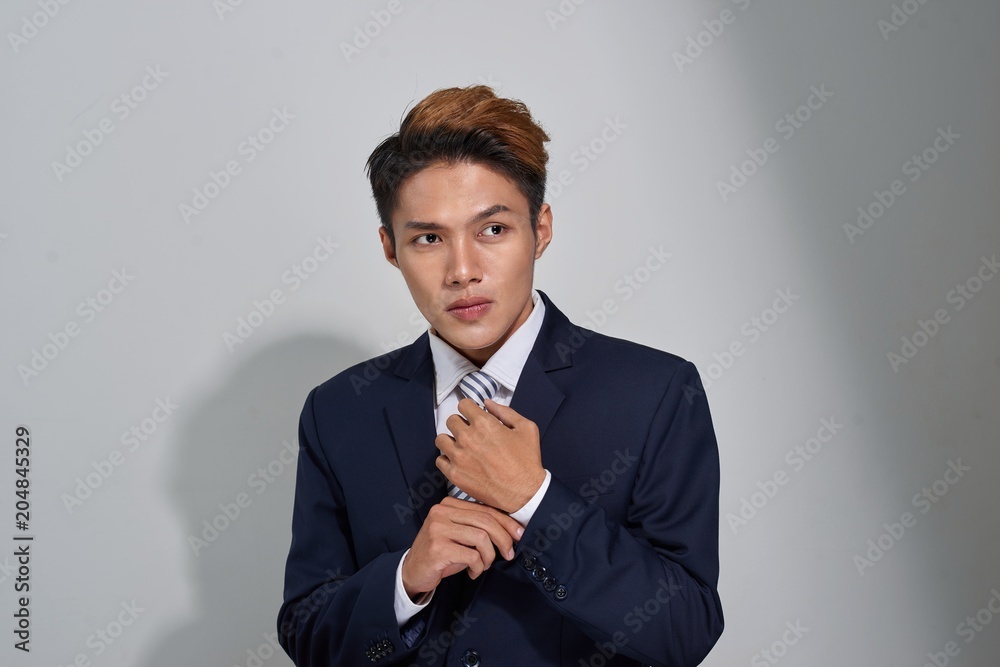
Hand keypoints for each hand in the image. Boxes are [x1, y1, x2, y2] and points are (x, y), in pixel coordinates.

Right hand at [401, 496, 523, 599]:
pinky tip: (473, 571)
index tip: (519, 534)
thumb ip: (478, 527)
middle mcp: (442, 512)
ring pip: (481, 538)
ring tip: (484, 565)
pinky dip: (478, 566)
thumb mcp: (460, 535)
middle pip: (485, 521)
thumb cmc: (440, 553)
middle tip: (508, 554)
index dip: (506, 522)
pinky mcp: (437, 547)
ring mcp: (438, 529)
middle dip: (503, 539)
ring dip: (489, 556)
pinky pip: (471, 555)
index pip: (485, 509)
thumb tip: (511, 529)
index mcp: (449, 504)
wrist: (412, 571)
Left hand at [436, 398, 544, 512]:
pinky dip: (447, 459)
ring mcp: (459, 457)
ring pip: (441, 439)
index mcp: (484, 424)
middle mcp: (467, 438)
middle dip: (461, 423)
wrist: (525, 492)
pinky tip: (459, 461)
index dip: (469, 408)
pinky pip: (439, 460)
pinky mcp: (455, 474)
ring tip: (461, 446)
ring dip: (450, 440)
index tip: (472, 415)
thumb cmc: (526, 461)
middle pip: (451, 420)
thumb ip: (505, 411)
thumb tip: (487, 403)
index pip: (463, 405)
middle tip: (470, 432)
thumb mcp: (526, 428)